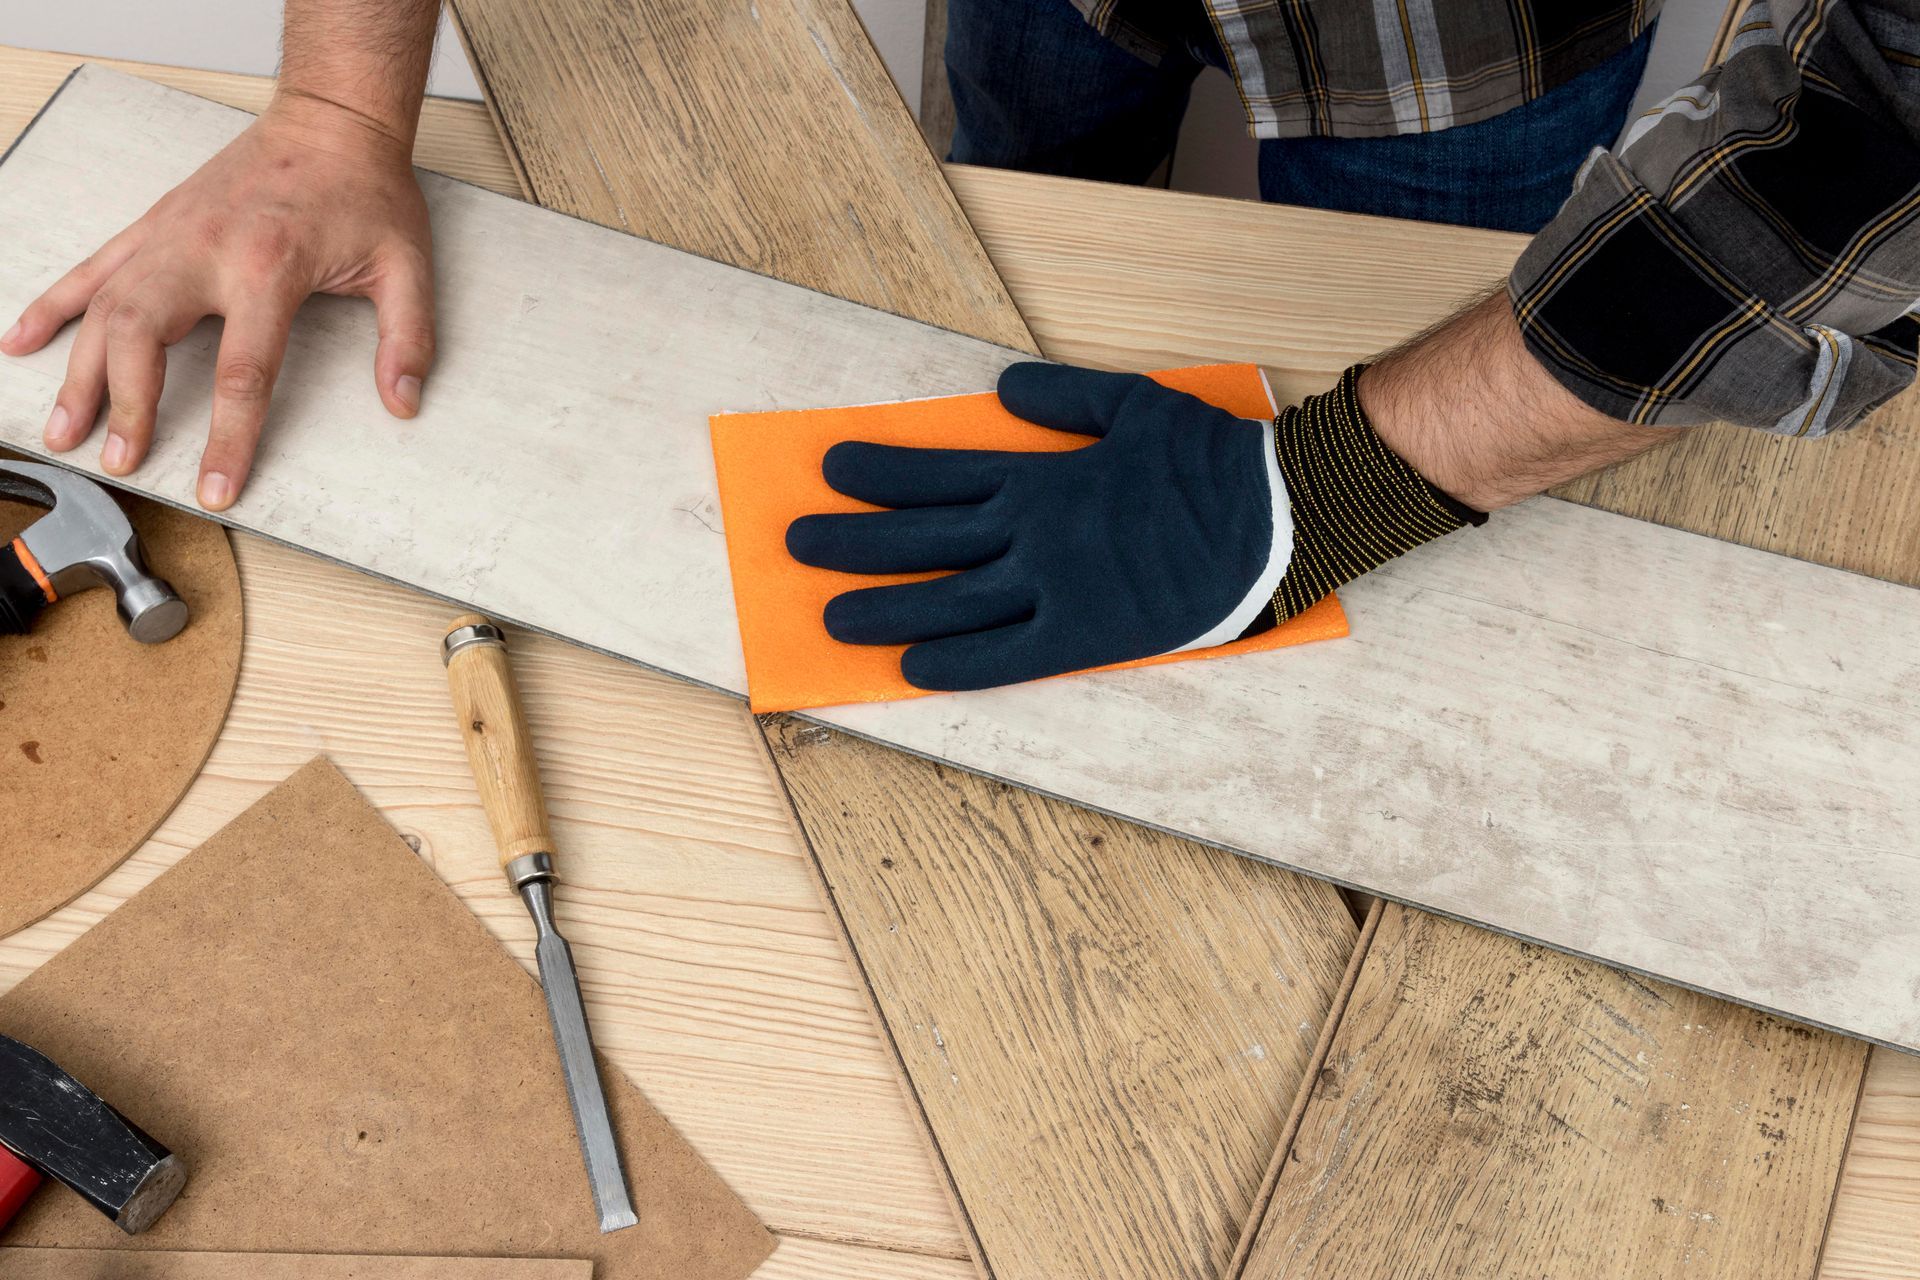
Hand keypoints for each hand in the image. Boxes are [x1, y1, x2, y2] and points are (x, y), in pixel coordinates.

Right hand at [0, 94, 434, 509]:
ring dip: (79, 371)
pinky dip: (53, 304)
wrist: (331, 120)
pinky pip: (92, 269)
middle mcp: (206, 249)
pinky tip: (23, 340)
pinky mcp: (156, 224)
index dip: (228, 437)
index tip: (215, 488)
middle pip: (144, 337)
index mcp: (270, 266)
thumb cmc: (366, 190)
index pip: (246, 372)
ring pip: (104, 307)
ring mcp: (171, 235)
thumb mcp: (406, 266)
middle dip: (126, 405)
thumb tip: (402, 401)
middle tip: (120, 460)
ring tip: (63, 428)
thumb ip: (407, 338)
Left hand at [785, 364, 1294, 690]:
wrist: (1278, 514)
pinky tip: (907, 667)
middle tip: (796, 543)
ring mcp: (1056, 586)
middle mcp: (1035, 530)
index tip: (830, 466)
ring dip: (883, 605)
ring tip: (830, 613)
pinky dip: (955, 661)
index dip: (880, 472)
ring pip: (948, 599)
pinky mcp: (1085, 634)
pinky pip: (1005, 656)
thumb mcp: (1133, 405)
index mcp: (1043, 474)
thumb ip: (1062, 398)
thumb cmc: (1211, 458)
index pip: (940, 473)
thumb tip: (1001, 389)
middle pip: (924, 538)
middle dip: (853, 539)